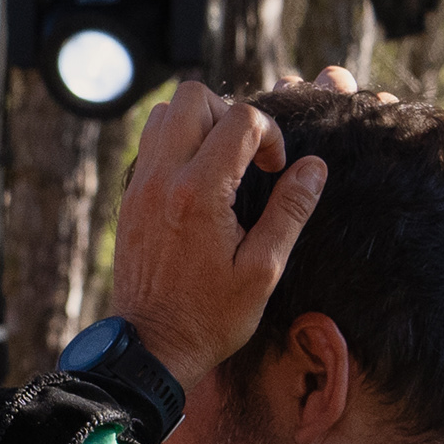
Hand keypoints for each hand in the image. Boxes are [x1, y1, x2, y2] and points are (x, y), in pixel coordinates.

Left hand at [100, 81, 330, 397]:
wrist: (150, 348)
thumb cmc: (210, 317)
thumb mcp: (264, 270)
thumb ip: (290, 212)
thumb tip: (313, 167)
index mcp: (199, 193)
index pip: (241, 118)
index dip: (270, 133)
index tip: (276, 169)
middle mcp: (162, 179)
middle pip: (193, 96)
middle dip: (230, 113)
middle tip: (247, 155)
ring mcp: (140, 186)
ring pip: (165, 113)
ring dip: (200, 124)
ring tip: (224, 163)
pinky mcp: (130, 198)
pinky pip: (151, 143)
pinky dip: (178, 144)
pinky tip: (201, 181)